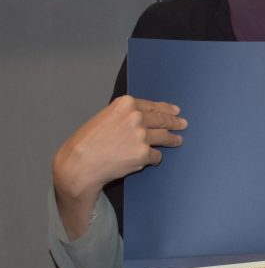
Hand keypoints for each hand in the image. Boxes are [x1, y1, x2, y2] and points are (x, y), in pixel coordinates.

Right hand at [53, 96, 186, 237]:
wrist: (79, 163)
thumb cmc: (88, 141)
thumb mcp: (106, 117)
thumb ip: (126, 114)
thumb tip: (146, 116)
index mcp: (126, 104)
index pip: (153, 106)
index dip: (166, 109)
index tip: (175, 111)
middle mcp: (135, 117)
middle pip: (163, 120)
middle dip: (175, 122)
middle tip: (183, 124)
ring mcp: (141, 135)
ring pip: (165, 136)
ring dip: (173, 139)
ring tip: (178, 140)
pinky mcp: (143, 153)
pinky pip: (156, 155)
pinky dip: (154, 158)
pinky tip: (149, 159)